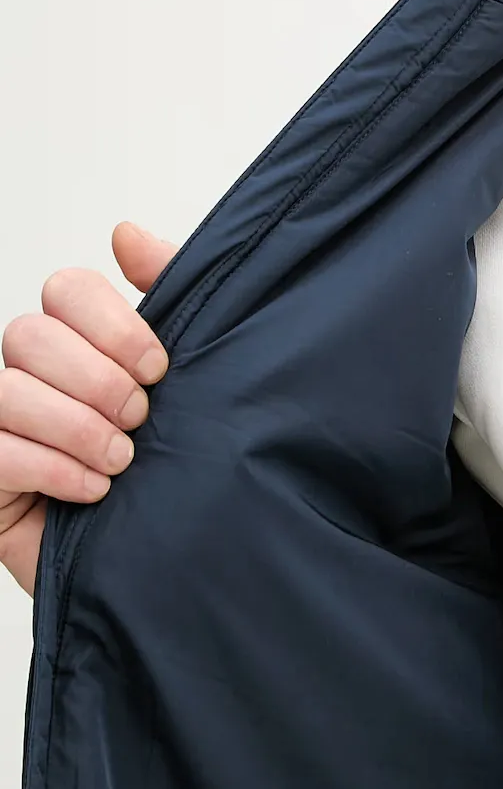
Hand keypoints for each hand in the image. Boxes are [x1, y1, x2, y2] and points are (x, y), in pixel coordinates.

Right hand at [0, 222, 177, 595]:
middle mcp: (36, 376)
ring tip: (124, 460)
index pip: (66, 288)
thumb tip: (124, 233)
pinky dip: (53, 469)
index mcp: (83, 342)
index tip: (160, 368)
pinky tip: (96, 490)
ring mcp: (5, 426)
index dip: (112, 324)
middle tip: (141, 418)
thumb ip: (171, 290)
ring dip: (76, 427)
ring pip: (6, 389)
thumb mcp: (197, 367)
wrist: (188, 555)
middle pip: (30, 334)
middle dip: (97, 379)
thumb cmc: (187, 459)